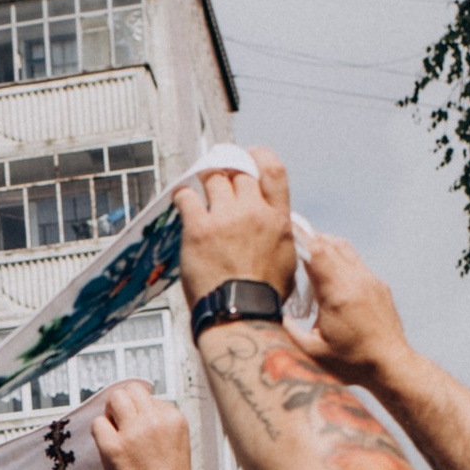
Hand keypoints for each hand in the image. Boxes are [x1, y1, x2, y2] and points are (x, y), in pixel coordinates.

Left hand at [86, 378, 201, 469]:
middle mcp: (155, 420)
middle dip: (124, 403)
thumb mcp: (176, 445)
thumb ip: (160, 425)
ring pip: (114, 399)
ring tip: (114, 431)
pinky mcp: (113, 447)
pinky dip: (100, 432)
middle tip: (121, 423)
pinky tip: (108, 447)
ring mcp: (133, 432)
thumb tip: (135, 409)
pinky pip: (98, 423)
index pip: (153, 399)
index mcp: (175, 418)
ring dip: (110, 412)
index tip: (141, 430)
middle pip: (132, 391)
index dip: (143, 412)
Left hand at [172, 146, 300, 308]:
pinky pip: (187, 197)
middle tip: (217, 181)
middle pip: (238, 173)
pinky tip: (182, 200)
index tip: (248, 155)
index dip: (258, 156)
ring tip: (200, 193)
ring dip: (205, 184)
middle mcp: (254, 213)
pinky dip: (183, 196)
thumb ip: (279, 233)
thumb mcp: (287, 260)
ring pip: (213, 180)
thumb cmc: (262, 297)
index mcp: (279, 219)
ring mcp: (226, 218)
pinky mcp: (200, 228)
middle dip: (227, 175)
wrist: (240, 314)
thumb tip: (274, 224)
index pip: (273, 170)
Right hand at [276, 232, 406, 386]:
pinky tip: (328, 276)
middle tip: (289, 241)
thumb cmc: (352, 363)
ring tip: (307, 256)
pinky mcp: (378, 285)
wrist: (392, 366)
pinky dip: (338, 259)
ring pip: (344, 248)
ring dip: (324, 247)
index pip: (316, 252)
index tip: (283, 230)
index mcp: (337, 294)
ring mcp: (370, 280)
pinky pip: (355, 262)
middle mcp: (356, 280)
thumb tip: (268, 314)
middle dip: (308, 239)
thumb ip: (288, 330)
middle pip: (329, 244)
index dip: (298, 238)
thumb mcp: (312, 351)